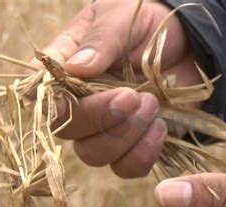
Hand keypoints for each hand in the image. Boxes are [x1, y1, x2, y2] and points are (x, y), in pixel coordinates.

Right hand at [37, 1, 201, 177]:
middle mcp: (78, 103)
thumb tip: (76, 68)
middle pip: (67, 130)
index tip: (79, 93)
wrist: (187, 43)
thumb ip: (100, 40)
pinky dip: (143, 154)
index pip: (38, 92)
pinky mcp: (131, 145)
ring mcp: (103, 128)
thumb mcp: (121, 17)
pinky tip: (160, 127)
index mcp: (64, 68)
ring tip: (152, 104)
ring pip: (94, 155)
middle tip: (131, 96)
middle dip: (101, 117)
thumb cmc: (144, 24)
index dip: (52, 101)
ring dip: (125, 136)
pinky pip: (125, 168)